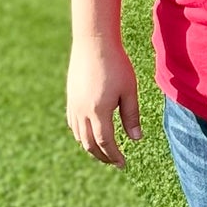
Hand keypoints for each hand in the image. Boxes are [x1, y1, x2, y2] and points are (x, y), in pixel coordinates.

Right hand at [66, 36, 142, 166]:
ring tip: (103, 151)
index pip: (105, 142)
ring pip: (79, 135)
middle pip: (89, 143)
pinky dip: (81, 134)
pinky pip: (73, 124)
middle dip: (102, 156)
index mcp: (99, 111)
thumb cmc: (116, 64)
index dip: (114, 156)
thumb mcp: (129, 90)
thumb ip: (131, 116)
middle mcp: (82, 111)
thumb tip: (136, 139)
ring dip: (91, 147)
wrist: (93, 42)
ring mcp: (73, 105)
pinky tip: (90, 134)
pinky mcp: (70, 97)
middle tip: (114, 162)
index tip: (123, 164)